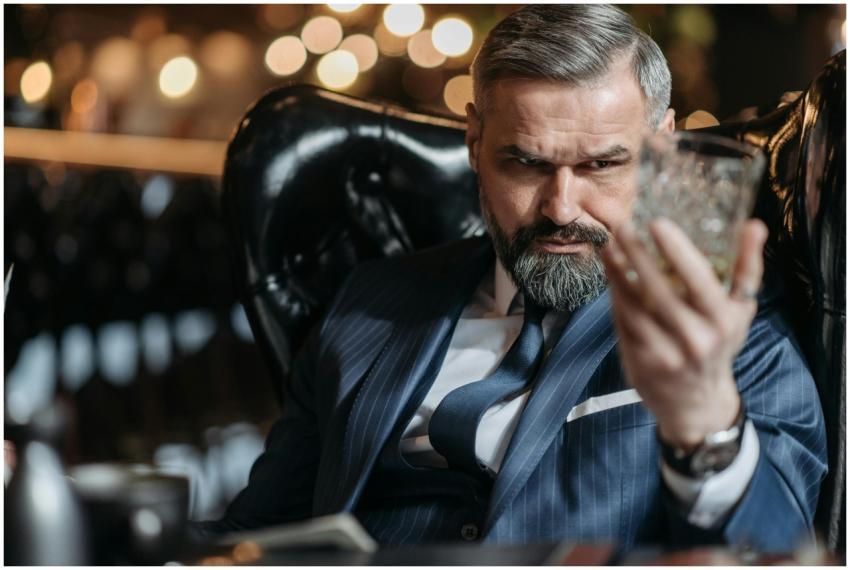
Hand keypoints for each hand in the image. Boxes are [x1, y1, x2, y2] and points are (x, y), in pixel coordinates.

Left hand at [601, 218, 767, 449]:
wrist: (696, 403)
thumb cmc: (719, 344)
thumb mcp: (740, 310)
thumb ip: (746, 268)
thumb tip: (754, 224)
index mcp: (724, 322)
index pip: (699, 280)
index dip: (677, 251)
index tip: (657, 222)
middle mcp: (696, 339)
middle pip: (659, 290)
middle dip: (638, 255)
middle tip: (623, 226)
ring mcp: (666, 353)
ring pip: (635, 306)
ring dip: (618, 273)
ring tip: (609, 246)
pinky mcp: (641, 361)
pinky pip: (624, 322)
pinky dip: (615, 296)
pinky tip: (609, 274)